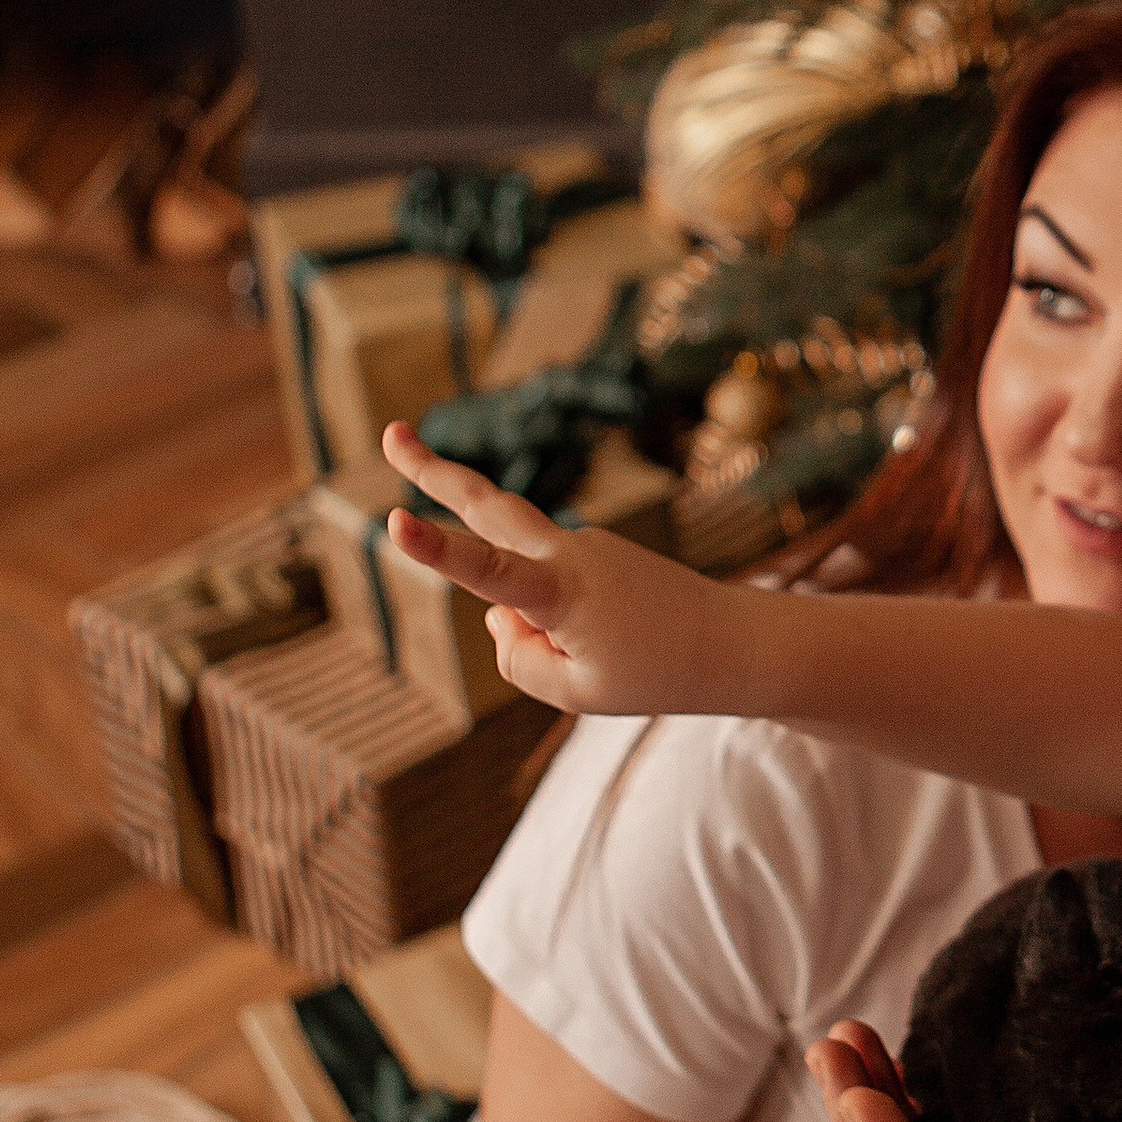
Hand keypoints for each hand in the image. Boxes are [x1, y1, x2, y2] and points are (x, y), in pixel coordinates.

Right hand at [378, 423, 739, 712]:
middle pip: (489, 507)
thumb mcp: (572, 690)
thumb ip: (516, 654)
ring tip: (609, 651)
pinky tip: (613, 639)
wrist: (732, 643)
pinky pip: (548, 593)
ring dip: (538, 624)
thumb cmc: (654, 673)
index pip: (484, 570)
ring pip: (522, 585)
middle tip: (390, 432)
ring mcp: (583, 545)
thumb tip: (497, 614)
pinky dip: (560, 624)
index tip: (393, 518)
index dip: (434, 548)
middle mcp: (568, 555)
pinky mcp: (594, 551)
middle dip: (435, 470)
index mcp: (562, 593)